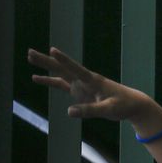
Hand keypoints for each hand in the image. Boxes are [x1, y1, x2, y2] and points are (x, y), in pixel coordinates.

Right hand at [28, 47, 161, 130]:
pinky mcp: (79, 91)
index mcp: (92, 81)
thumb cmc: (123, 105)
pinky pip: (61, 85)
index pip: (75, 69)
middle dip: (46, 61)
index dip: (64, 60)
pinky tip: (37, 79)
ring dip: (45, 67)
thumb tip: (69, 112)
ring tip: (30, 58)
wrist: (131, 104)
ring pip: (60, 73)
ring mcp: (80, 84)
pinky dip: (49, 82)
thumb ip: (89, 110)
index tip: (52, 50)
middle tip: (30, 52)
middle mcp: (84, 79)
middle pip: (62, 68)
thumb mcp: (108, 110)